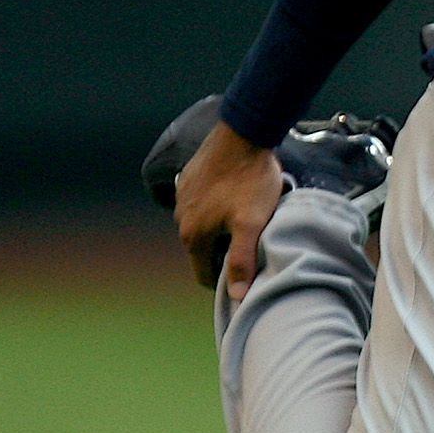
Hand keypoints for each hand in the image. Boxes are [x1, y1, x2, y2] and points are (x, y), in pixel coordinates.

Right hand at [174, 120, 284, 294]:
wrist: (243, 136)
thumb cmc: (250, 181)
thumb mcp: (252, 224)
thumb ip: (243, 260)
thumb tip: (237, 296)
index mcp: (193, 235)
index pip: (203, 273)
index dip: (224, 282)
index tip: (244, 281)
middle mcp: (180, 219)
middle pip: (203, 250)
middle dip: (224, 255)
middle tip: (253, 250)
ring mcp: (182, 198)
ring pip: (202, 227)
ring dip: (220, 230)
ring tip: (247, 224)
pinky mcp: (189, 180)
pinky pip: (201, 205)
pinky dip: (215, 209)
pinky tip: (235, 202)